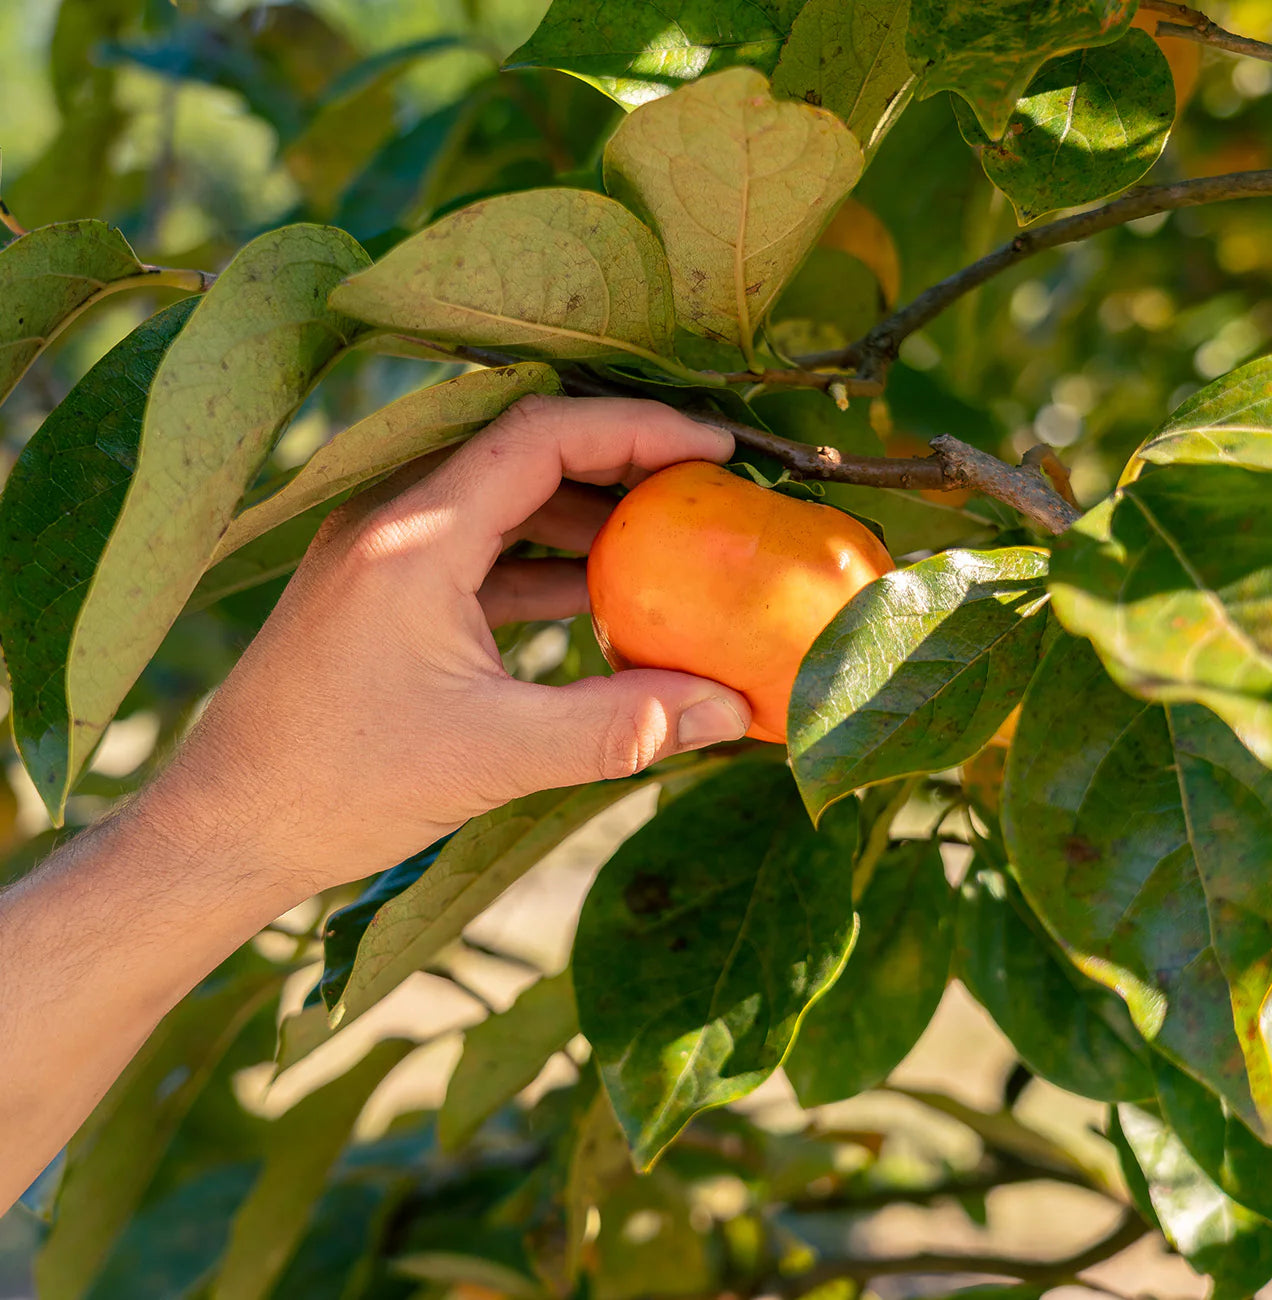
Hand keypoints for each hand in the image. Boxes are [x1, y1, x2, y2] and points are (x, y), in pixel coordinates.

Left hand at [137, 395, 751, 902]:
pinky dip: (542, 560)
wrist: (228, 824)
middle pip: (525, 450)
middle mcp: (393, 518)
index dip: (638, 430)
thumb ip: (621, 727)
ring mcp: (382, 550)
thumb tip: (729, 710)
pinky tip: (597, 595)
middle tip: (703, 485)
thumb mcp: (496, 755)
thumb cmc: (340, 784)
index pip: (541, 435)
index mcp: (415, 535)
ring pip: (503, 497)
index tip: (715, 447)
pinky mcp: (382, 589)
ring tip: (666, 540)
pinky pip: (479, 546)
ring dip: (584, 512)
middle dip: (621, 461)